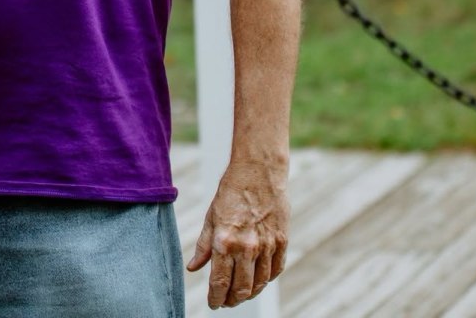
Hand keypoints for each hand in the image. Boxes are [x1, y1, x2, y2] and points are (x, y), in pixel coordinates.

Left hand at [186, 162, 288, 308]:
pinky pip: (275, 270)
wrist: (258, 170)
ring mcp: (267, 246)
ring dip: (249, 293)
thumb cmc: (231, 191)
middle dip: (232, 300)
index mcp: (225, 241)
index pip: (220, 282)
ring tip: (240, 293)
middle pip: (241, 289)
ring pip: (259, 283)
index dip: (215, 298)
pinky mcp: (281, 241)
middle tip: (226, 301)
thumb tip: (193, 268)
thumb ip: (204, 245)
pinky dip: (266, 279)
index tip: (213, 304)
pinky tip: (258, 279)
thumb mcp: (211, 216)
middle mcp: (247, 247)